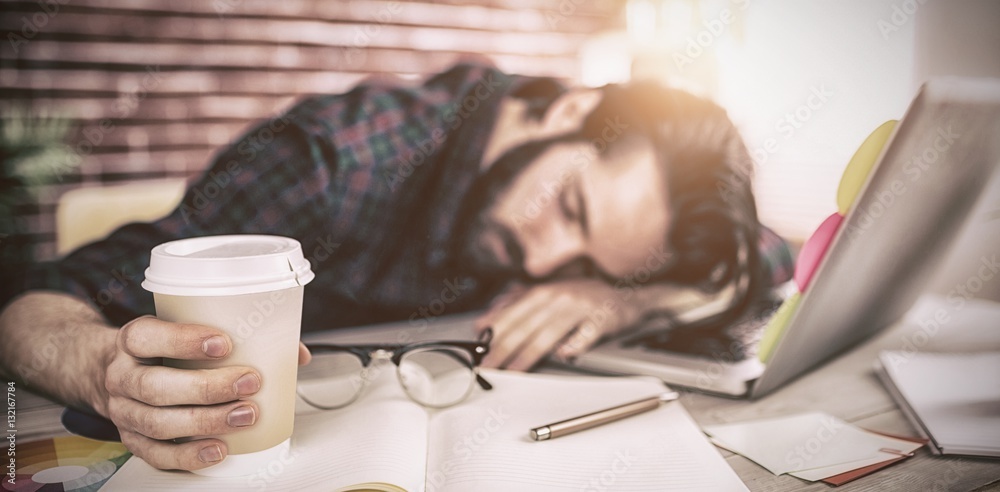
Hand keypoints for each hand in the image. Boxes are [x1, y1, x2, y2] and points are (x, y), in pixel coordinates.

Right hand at [102, 316, 311, 470]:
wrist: (107, 370)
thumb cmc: (161, 349)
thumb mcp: (183, 329)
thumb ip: (235, 334)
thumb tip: (296, 353)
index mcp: (132, 340)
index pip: (148, 337)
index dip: (183, 340)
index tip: (223, 343)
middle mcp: (121, 376)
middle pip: (155, 386)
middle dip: (206, 387)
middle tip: (249, 382)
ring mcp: (123, 412)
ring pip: (158, 422)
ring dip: (206, 421)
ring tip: (245, 415)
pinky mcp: (132, 440)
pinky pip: (157, 454)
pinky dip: (189, 455)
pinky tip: (219, 448)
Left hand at [475, 279, 641, 370]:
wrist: (625, 296)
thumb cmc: (584, 299)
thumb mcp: (549, 296)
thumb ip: (516, 307)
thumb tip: (485, 322)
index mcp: (544, 292)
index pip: (513, 316)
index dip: (495, 336)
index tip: (480, 353)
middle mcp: (560, 297)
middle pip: (527, 326)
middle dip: (504, 348)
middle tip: (489, 366)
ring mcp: (581, 308)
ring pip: (550, 332)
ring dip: (529, 353)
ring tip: (514, 369)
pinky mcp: (602, 319)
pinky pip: (586, 335)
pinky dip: (575, 345)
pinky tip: (564, 355)